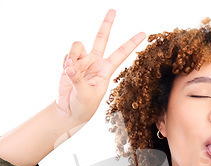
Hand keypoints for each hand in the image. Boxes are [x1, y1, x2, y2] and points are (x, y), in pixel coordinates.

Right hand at [56, 9, 144, 123]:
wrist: (70, 110)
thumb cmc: (83, 106)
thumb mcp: (86, 95)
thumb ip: (78, 79)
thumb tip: (71, 66)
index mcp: (106, 70)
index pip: (121, 54)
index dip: (132, 43)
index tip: (143, 33)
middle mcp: (95, 62)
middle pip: (102, 38)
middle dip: (107, 24)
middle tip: (114, 10)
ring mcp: (82, 61)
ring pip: (78, 46)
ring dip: (73, 55)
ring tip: (71, 70)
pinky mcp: (70, 64)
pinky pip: (68, 55)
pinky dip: (66, 62)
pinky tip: (67, 72)